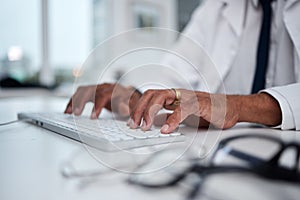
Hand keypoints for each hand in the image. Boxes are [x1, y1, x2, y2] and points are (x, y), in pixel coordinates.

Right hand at [64, 83, 141, 117]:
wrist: (129, 95)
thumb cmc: (130, 101)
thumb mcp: (132, 105)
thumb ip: (128, 107)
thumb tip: (124, 108)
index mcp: (115, 90)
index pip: (103, 95)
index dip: (97, 106)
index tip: (93, 117)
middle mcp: (104, 87)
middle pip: (90, 90)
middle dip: (82, 101)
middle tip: (77, 113)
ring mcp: (97, 88)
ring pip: (83, 90)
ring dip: (75, 101)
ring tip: (68, 112)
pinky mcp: (92, 91)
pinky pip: (80, 93)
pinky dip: (73, 101)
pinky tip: (68, 110)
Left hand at [129, 89, 281, 133]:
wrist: (230, 108)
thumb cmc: (208, 111)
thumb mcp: (184, 116)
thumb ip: (170, 117)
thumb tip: (156, 124)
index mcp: (173, 97)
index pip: (150, 96)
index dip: (138, 107)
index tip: (131, 121)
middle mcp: (178, 94)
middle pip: (151, 94)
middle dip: (139, 109)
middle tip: (133, 124)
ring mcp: (187, 97)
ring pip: (162, 97)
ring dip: (150, 112)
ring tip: (144, 126)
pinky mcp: (199, 103)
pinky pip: (183, 110)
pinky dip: (172, 120)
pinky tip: (166, 129)